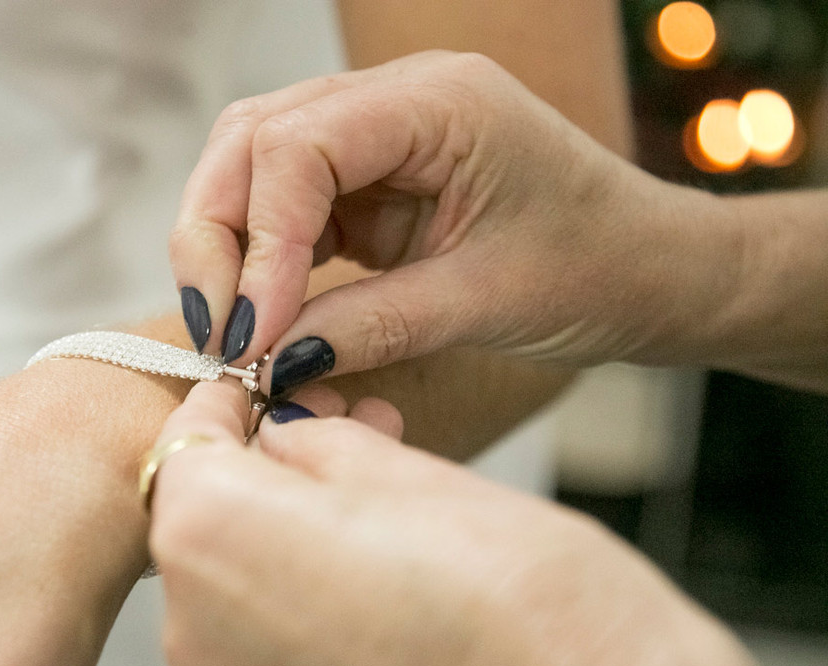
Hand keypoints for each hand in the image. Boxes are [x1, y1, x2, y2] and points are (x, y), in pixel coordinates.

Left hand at [148, 381, 775, 665]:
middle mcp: (200, 623)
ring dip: (290, 513)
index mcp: (211, 537)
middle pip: (205, 507)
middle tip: (348, 419)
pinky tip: (379, 550)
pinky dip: (303, 574)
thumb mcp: (408, 471)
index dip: (232, 399)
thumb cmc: (521, 597)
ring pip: (239, 563)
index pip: (186, 437)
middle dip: (269, 455)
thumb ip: (318, 442)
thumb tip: (285, 431)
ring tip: (382, 476)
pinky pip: (268, 620)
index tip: (272, 380)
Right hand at [170, 51, 742, 395]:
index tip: (252, 335)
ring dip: (228, 246)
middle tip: (217, 334)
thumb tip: (270, 362)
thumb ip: (370, 326)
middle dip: (217, 238)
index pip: (297, 146)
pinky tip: (264, 312)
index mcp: (438, 102)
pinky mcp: (369, 177)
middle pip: (252, 140)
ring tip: (231, 329)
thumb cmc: (598, 269)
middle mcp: (395, 99)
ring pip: (252, 165)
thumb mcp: (485, 303)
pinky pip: (286, 203)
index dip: (259, 244)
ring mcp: (378, 133)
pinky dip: (260, 257)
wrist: (651, 269)